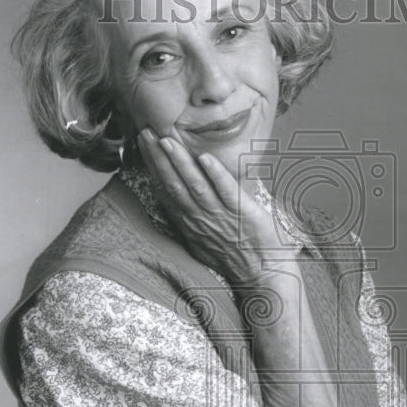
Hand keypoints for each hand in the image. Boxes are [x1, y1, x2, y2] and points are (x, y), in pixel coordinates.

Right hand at [135, 128, 285, 285]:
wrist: (262, 274)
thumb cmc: (234, 257)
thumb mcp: (202, 241)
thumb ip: (188, 220)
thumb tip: (173, 203)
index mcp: (189, 221)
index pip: (165, 189)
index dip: (153, 165)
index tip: (144, 142)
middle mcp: (200, 217)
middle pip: (174, 184)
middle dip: (158, 158)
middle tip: (147, 133)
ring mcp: (220, 215)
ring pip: (195, 185)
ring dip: (180, 162)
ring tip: (167, 141)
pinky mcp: (241, 213)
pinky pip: (226, 191)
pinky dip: (215, 174)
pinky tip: (204, 158)